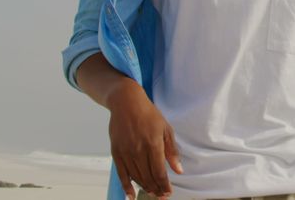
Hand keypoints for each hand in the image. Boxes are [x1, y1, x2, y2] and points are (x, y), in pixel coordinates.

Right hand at [107, 83, 182, 199]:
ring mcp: (126, 151)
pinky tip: (131, 195)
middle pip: (148, 177)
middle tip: (162, 195)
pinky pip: (121, 173)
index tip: (169, 192)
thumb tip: (179, 171)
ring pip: (136, 176)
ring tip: (152, 193)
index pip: (160, 172)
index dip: (165, 185)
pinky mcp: (116, 152)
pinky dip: (126, 186)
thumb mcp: (166, 129)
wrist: (126, 103)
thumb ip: (172, 151)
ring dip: (145, 187)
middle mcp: (139, 150)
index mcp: (154, 143)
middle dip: (156, 189)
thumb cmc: (149, 115)